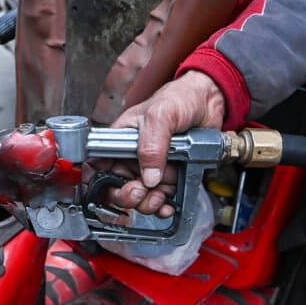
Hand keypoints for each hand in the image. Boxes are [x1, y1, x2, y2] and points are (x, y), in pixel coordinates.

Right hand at [106, 70, 225, 215]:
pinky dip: (163, 207)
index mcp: (120, 139)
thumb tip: (149, 176)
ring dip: (147, 203)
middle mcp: (133, 156)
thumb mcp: (161, 115)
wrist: (208, 102)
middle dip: (126, 196)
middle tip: (139, 192)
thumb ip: (152, 145)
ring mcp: (152, 168)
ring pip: (140, 197)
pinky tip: (168, 204)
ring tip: (158, 197)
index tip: (107, 191)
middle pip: (117, 187)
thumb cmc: (179, 97)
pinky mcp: (169, 176)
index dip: (97, 181)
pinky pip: (160, 198)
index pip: (97, 164)